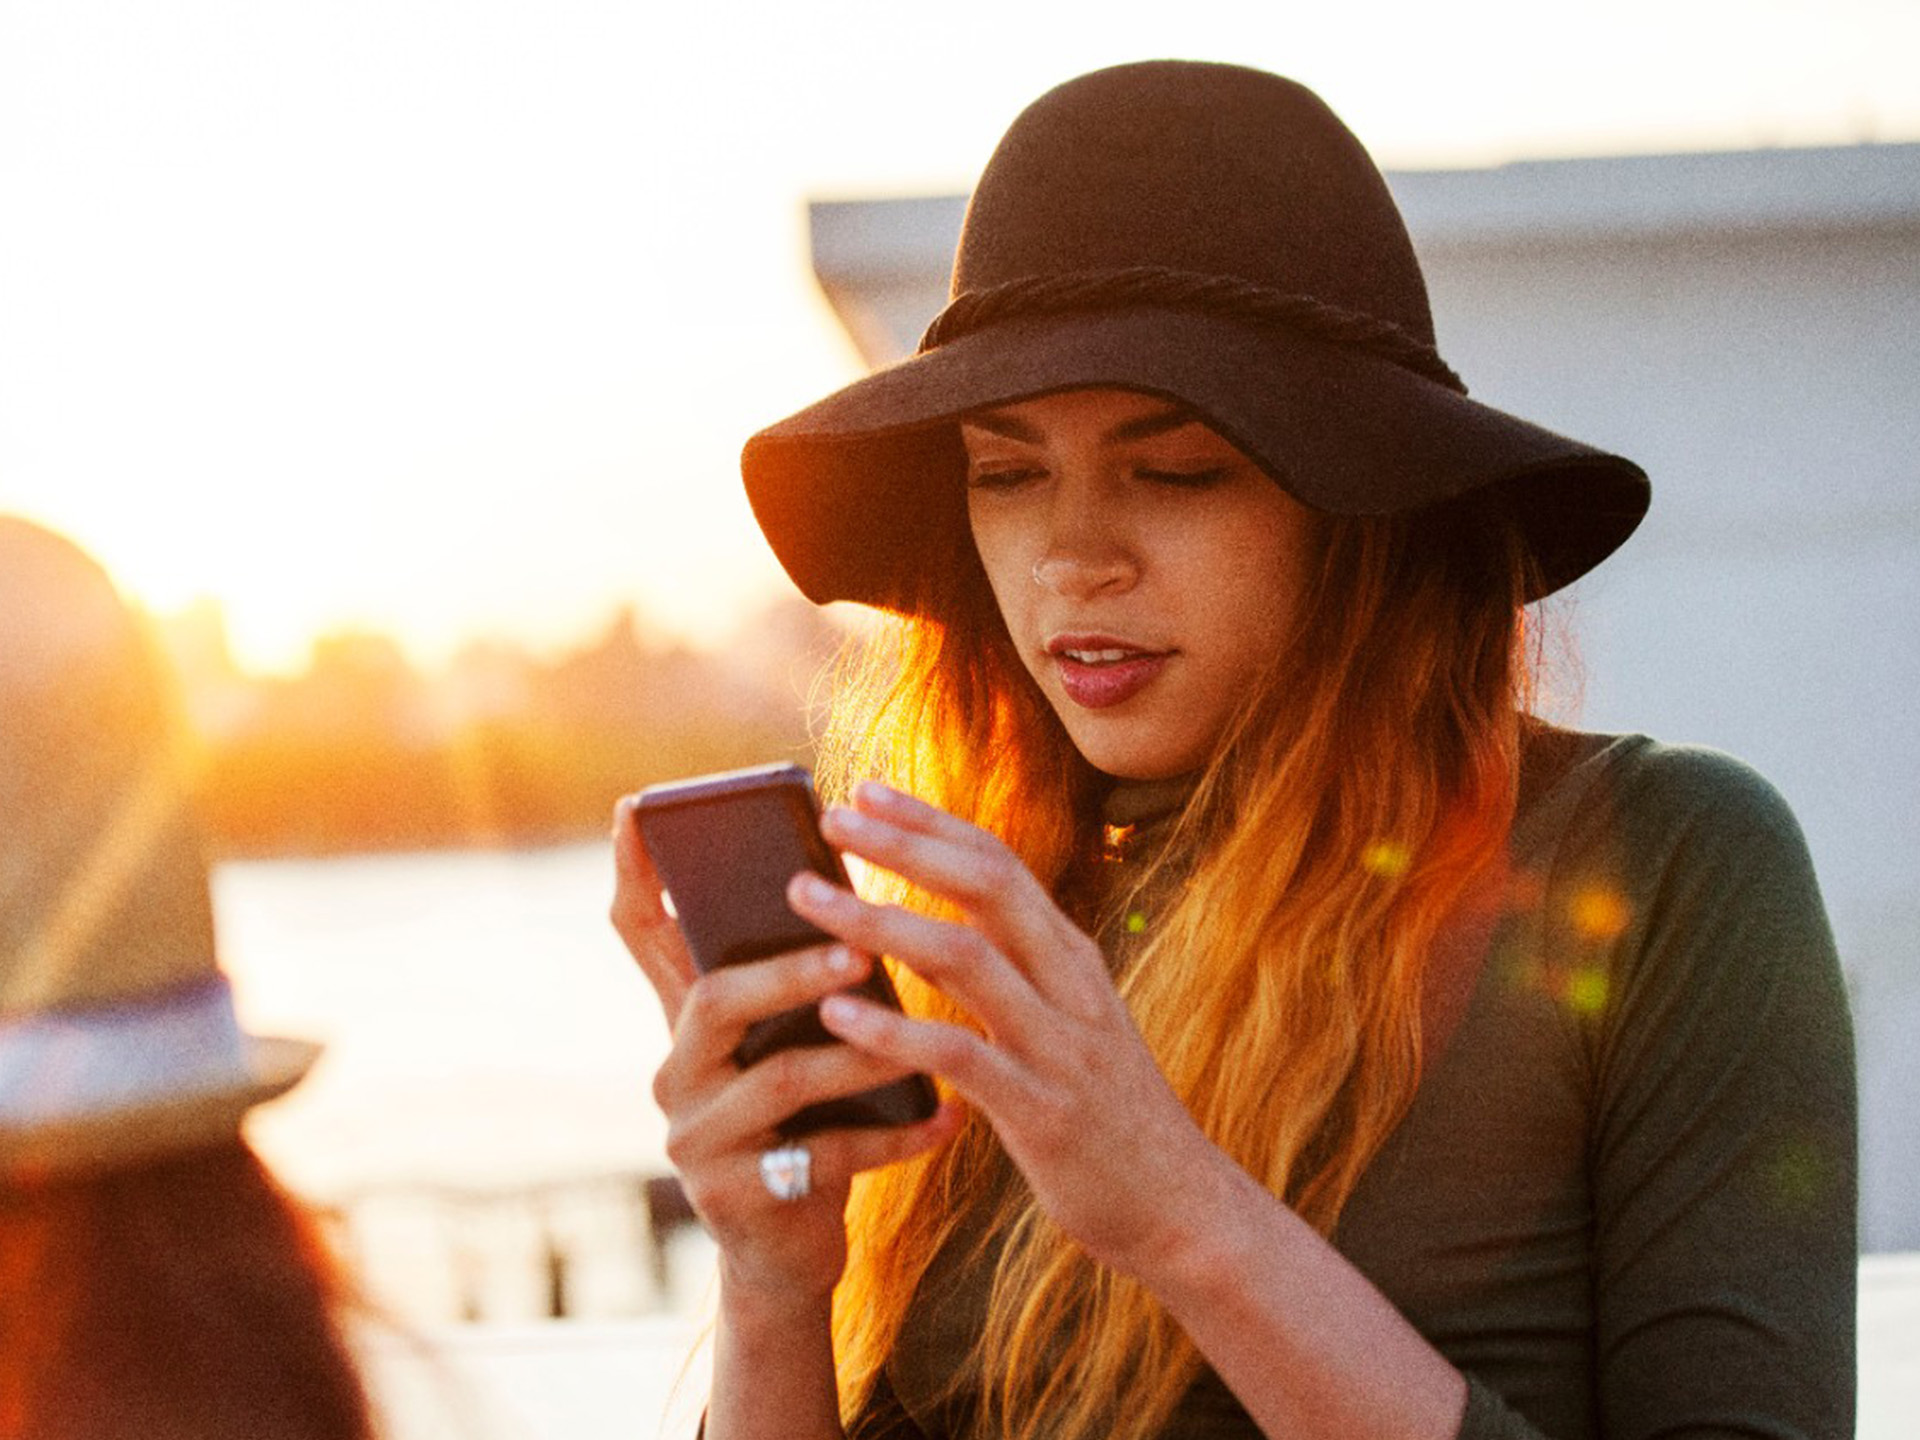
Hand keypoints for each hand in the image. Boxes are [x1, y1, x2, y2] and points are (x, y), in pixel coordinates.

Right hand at [609, 797, 960, 1303]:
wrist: (789, 1251)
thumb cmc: (806, 1122)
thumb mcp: (788, 1044)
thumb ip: (794, 981)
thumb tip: (848, 888)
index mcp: (689, 1020)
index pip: (641, 933)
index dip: (636, 872)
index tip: (636, 807)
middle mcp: (676, 1070)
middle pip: (716, 999)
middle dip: (791, 971)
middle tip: (858, 952)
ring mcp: (697, 1137)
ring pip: (780, 1078)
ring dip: (861, 1056)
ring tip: (925, 1043)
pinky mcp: (734, 1197)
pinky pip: (824, 1155)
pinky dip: (894, 1136)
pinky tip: (949, 1120)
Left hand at [794, 782, 1229, 1281]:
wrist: (1183, 1209)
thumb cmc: (1106, 1115)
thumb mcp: (1067, 1025)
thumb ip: (1008, 975)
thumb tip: (920, 932)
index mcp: (1072, 958)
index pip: (998, 862)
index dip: (930, 820)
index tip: (864, 788)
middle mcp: (1070, 985)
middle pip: (985, 884)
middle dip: (903, 843)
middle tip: (830, 815)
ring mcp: (1060, 1046)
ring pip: (965, 957)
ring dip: (880, 921)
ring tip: (809, 901)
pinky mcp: (1044, 1112)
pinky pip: (961, 1056)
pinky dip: (895, 1030)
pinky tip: (836, 1014)